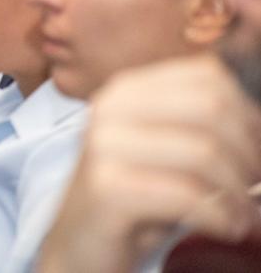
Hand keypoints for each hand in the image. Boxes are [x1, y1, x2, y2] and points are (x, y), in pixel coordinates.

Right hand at [39, 55, 260, 272]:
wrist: (79, 244)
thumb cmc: (133, 198)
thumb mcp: (164, 150)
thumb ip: (198, 125)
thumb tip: (260, 119)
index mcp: (127, 90)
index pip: (207, 75)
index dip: (248, 113)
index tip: (255, 149)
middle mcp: (111, 108)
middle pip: (212, 107)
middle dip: (249, 151)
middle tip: (255, 184)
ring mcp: (104, 146)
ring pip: (204, 152)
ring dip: (239, 191)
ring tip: (244, 214)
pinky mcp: (107, 188)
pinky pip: (187, 196)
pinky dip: (221, 217)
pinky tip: (226, 228)